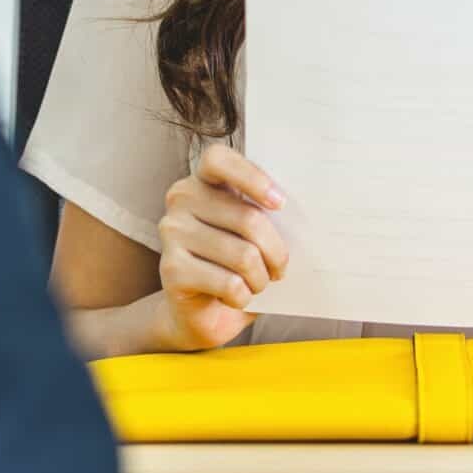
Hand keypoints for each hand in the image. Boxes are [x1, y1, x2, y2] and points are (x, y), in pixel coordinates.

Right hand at [147, 143, 288, 352]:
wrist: (201, 313)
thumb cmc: (235, 265)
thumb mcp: (251, 234)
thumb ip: (265, 214)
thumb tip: (300, 213)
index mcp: (201, 181)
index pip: (219, 159)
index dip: (252, 177)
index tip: (281, 204)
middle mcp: (181, 199)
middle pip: (248, 218)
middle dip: (276, 252)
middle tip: (280, 269)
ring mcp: (172, 233)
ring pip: (243, 255)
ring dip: (261, 278)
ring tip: (258, 283)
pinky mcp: (171, 269)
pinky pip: (229, 283)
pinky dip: (244, 297)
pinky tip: (237, 297)